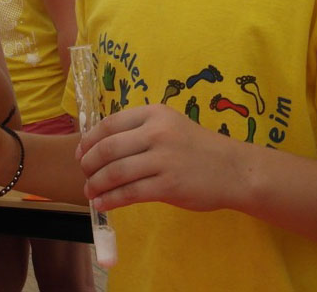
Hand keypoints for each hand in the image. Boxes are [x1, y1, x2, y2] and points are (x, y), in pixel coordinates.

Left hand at [77, 103, 245, 212]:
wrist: (235, 170)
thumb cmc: (198, 148)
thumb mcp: (170, 126)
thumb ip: (140, 131)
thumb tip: (100, 146)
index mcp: (154, 113)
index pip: (110, 124)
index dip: (90, 140)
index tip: (81, 152)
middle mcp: (157, 133)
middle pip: (108, 148)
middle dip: (89, 163)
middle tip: (84, 173)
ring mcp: (164, 159)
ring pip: (116, 171)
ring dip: (97, 183)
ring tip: (90, 191)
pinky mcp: (169, 185)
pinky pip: (130, 192)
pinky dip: (111, 199)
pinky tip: (102, 203)